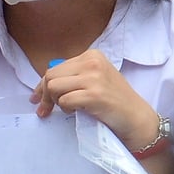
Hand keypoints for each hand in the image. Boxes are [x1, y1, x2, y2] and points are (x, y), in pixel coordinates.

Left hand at [30, 50, 158, 149]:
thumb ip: (73, 76)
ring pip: (54, 87)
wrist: (136, 117)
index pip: (55, 68)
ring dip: (56, 101)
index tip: (36, 98)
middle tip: (46, 109)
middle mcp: (92, 62)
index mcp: (91, 55)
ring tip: (69, 108)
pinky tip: (77, 111)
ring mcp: (93, 78)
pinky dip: (66, 109)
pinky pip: (64, 101)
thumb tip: (42, 86)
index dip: (42, 85)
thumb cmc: (114, 100)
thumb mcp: (95, 78)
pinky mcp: (94, 95)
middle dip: (45, 95)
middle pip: (51, 76)